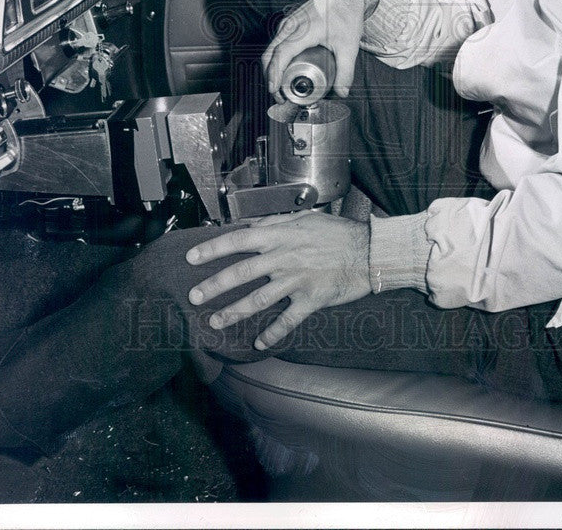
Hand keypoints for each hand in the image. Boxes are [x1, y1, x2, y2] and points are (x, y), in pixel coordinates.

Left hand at [186, 212, 370, 350]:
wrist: (368, 251)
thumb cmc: (337, 232)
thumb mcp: (304, 219)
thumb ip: (275, 224)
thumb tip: (250, 227)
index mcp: (280, 237)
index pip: (238, 240)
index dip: (213, 248)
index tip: (193, 257)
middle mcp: (284, 258)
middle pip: (241, 273)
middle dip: (214, 285)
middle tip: (194, 295)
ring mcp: (296, 281)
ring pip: (258, 300)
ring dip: (234, 312)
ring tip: (214, 322)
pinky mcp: (310, 300)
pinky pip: (287, 320)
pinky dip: (272, 333)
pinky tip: (259, 342)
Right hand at [262, 0, 377, 97]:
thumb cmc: (346, 14)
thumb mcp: (349, 45)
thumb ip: (346, 71)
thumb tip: (341, 92)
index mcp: (303, 30)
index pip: (281, 54)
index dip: (275, 74)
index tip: (275, 90)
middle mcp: (290, 26)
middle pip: (269, 54)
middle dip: (270, 77)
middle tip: (280, 96)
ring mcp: (288, 24)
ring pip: (271, 49)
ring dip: (272, 69)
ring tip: (282, 88)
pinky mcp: (289, 25)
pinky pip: (276, 44)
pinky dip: (276, 60)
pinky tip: (284, 72)